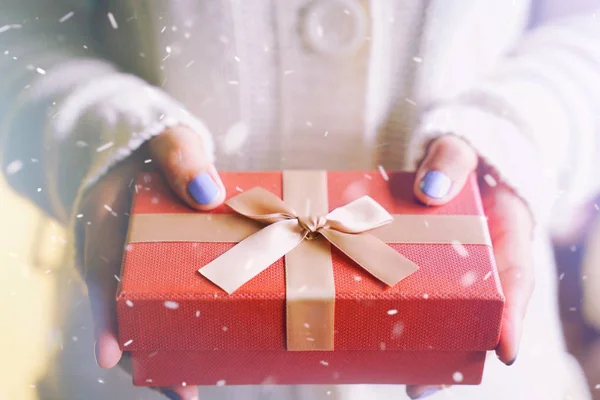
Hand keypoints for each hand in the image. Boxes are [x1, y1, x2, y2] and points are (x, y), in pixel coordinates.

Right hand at [77, 126, 224, 399]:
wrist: (142, 145)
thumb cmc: (154, 145)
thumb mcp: (168, 139)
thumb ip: (182, 157)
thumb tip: (208, 194)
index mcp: (105, 217)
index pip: (99, 270)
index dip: (104, 314)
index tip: (111, 356)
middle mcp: (109, 246)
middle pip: (118, 307)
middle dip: (142, 351)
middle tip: (176, 390)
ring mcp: (126, 260)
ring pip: (135, 311)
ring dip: (159, 349)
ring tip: (187, 387)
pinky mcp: (147, 265)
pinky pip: (152, 299)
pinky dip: (170, 326)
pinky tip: (194, 350)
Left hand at [406, 136, 534, 398]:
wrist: (450, 159)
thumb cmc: (463, 156)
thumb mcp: (461, 148)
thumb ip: (450, 160)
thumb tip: (430, 190)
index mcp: (506, 235)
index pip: (517, 280)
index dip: (513, 317)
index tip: (506, 351)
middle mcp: (483, 263)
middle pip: (479, 314)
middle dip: (458, 352)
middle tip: (427, 385)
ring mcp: (453, 269)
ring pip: (448, 314)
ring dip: (428, 348)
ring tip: (406, 380)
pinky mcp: (424, 267)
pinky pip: (417, 294)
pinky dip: (404, 317)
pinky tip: (380, 337)